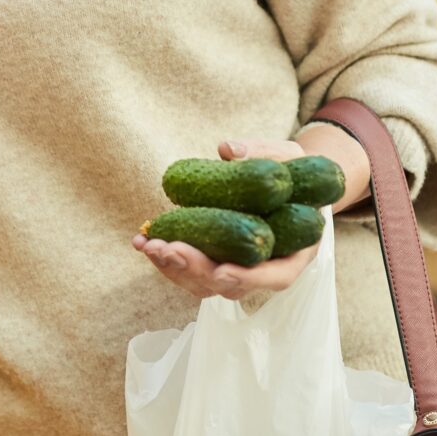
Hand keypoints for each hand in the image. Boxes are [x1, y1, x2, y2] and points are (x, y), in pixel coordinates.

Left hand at [132, 139, 318, 301]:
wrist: (285, 186)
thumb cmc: (292, 174)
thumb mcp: (287, 159)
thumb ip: (264, 154)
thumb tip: (227, 150)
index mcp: (294, 251)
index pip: (276, 276)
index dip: (248, 277)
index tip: (221, 271)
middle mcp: (265, 269)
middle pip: (231, 285)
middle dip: (196, 270)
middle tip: (168, 249)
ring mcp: (238, 270)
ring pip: (205, 284)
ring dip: (173, 268)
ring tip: (148, 245)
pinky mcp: (215, 262)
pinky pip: (190, 271)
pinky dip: (166, 258)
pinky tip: (142, 241)